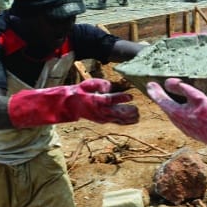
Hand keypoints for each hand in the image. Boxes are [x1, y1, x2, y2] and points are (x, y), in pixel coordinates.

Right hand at [8, 78, 138, 127]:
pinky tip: (135, 120)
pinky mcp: (103, 120)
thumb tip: (109, 86)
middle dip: (128, 112)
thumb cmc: (78, 92)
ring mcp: (101, 118)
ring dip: (129, 118)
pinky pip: (116, 122)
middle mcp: (99, 111)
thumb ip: (98, 83)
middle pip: (116, 113)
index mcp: (95, 101)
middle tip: (137, 110)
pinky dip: (126, 122)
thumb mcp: (86, 84)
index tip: (130, 96)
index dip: (120, 98)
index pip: (109, 100)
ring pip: (117, 119)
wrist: (68, 106)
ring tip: (138, 115)